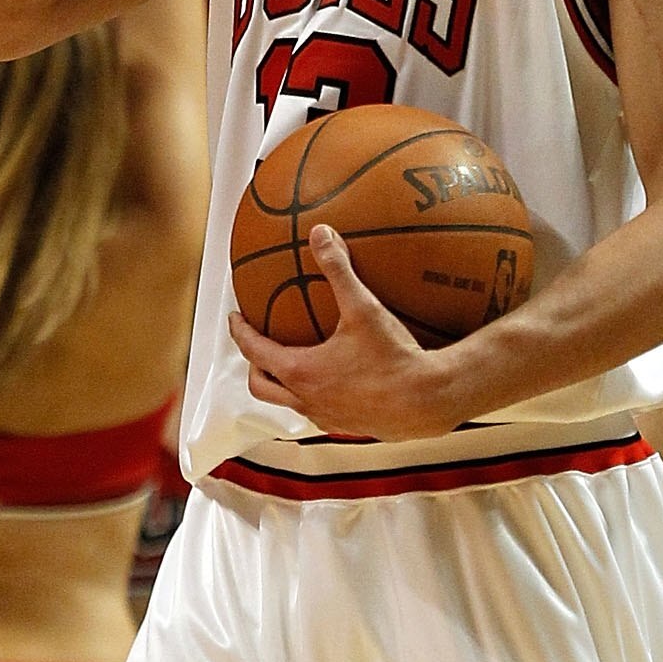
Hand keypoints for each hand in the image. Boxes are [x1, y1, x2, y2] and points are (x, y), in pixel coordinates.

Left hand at [227, 225, 462, 440]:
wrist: (426, 401)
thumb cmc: (393, 358)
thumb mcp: (363, 308)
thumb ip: (338, 270)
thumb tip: (321, 234)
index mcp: (300, 371)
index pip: (254, 350)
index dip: (240, 332)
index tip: (236, 319)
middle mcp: (306, 399)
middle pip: (261, 386)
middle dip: (254, 365)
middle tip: (258, 345)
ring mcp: (325, 417)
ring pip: (287, 403)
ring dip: (282, 384)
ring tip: (292, 363)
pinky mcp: (346, 426)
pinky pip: (316, 413)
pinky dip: (311, 396)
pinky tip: (331, 382)